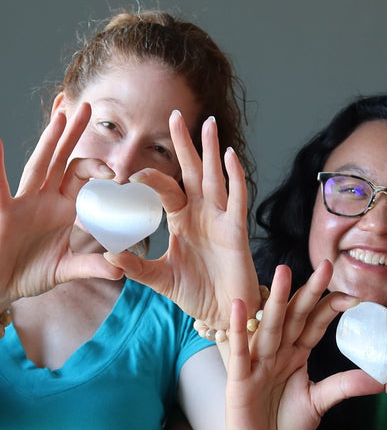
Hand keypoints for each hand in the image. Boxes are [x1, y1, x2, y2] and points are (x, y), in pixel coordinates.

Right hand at [0, 104, 121, 304]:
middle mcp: (45, 200)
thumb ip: (91, 267)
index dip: (98, 170)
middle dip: (75, 135)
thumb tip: (119, 269)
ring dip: (51, 140)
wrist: (0, 285)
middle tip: (88, 107)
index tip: (114, 170)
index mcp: (64, 211)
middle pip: (64, 161)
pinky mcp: (3, 211)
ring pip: (40, 165)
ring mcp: (23, 203)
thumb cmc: (29, 273)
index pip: (84, 182)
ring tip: (61, 114)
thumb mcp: (65, 269)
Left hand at [104, 111, 258, 324]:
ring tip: (209, 124)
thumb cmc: (195, 293)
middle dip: (184, 144)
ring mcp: (220, 219)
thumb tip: (108, 254)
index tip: (126, 174)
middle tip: (174, 114)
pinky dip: (235, 178)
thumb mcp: (159, 279)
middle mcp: (202, 214)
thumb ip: (136, 266)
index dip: (148, 179)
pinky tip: (230, 157)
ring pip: (215, 178)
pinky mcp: (236, 230)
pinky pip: (236, 199)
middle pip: (191, 172)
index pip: (164, 190)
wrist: (223, 314)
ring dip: (211, 151)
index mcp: (182, 220)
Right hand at [222, 261, 383, 429]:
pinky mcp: (238, 378)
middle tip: (326, 266)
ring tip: (283, 271)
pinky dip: (240, 328)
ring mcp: (257, 362)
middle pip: (295, 316)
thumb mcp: (320, 402)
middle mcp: (277, 351)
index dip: (331, 308)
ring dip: (277, 299)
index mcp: (296, 353)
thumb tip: (381, 379)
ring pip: (270, 326)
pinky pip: (239, 349)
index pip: (315, 324)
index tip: (353, 295)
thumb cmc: (284, 424)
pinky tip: (241, 305)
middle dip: (309, 292)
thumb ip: (344, 386)